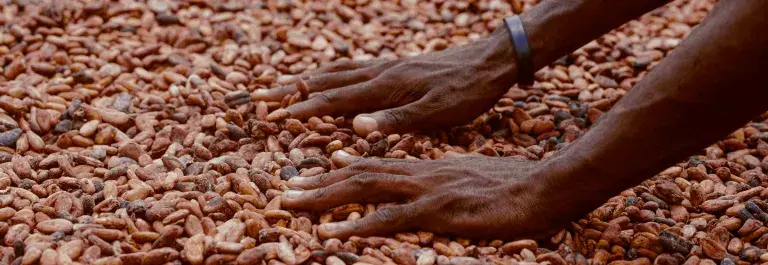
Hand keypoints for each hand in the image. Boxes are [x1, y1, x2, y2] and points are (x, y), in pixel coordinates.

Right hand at [254, 27, 518, 135]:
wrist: (491, 60)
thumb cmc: (467, 92)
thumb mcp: (437, 113)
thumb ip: (396, 121)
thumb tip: (357, 127)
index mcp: (387, 87)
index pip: (337, 100)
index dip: (306, 108)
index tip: (277, 116)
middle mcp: (381, 72)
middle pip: (327, 80)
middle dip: (292, 89)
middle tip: (261, 97)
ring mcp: (387, 65)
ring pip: (338, 69)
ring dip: (308, 78)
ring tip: (284, 84)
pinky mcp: (397, 64)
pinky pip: (354, 65)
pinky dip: (331, 71)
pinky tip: (331, 76)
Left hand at [281, 152, 581, 239]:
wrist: (544, 186)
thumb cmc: (514, 185)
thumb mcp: (472, 175)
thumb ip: (443, 177)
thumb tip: (422, 182)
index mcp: (428, 166)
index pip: (377, 162)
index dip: (343, 167)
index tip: (315, 171)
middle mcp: (420, 173)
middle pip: (360, 173)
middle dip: (320, 183)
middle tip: (287, 191)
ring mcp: (426, 190)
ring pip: (364, 189)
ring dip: (325, 197)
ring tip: (293, 203)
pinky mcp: (437, 211)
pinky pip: (388, 219)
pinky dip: (355, 225)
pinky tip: (331, 233)